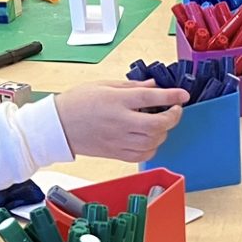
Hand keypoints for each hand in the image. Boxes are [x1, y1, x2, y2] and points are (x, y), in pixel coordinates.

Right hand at [54, 81, 189, 162]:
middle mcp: (120, 122)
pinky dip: (152, 148)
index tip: (183, 95)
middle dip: (173, 117)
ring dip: (163, 132)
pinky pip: (142, 155)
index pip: (151, 98)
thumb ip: (131, 87)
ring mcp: (118, 140)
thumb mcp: (104, 85)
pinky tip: (150, 139)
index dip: (171, 96)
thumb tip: (153, 86)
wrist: (58, 126)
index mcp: (116, 101)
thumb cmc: (77, 102)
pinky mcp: (116, 154)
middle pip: (156, 125)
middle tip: (174, 110)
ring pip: (153, 142)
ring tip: (161, 123)